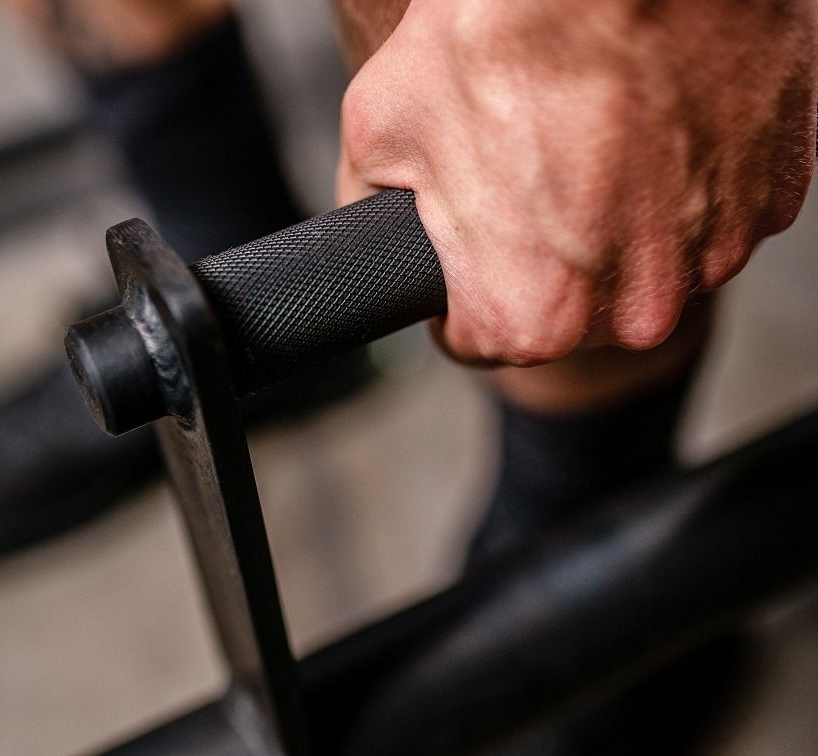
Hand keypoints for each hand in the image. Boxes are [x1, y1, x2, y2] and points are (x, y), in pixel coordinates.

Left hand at [337, 0, 817, 366]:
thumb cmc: (504, 29)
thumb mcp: (384, 130)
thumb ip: (372, 217)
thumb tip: (376, 242)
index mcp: (530, 316)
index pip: (477, 338)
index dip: (460, 287)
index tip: (467, 241)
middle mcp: (631, 311)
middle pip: (562, 311)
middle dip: (536, 257)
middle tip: (527, 168)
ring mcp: (712, 256)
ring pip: (637, 265)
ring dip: (613, 221)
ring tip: (591, 140)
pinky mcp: (770, 199)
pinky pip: (704, 215)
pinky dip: (678, 185)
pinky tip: (649, 128)